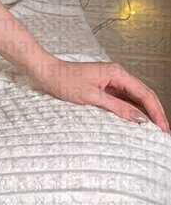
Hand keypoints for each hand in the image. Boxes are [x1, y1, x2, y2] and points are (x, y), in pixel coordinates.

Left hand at [26, 57, 169, 132]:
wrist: (46, 73)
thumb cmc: (64, 80)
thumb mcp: (91, 97)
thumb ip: (117, 107)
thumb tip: (139, 118)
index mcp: (117, 73)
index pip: (144, 94)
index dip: (156, 112)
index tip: (163, 128)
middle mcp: (117, 75)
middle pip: (143, 95)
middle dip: (155, 113)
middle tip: (164, 131)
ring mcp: (111, 81)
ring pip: (135, 98)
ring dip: (145, 113)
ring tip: (154, 129)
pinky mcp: (104, 88)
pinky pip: (123, 100)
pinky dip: (131, 111)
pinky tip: (136, 122)